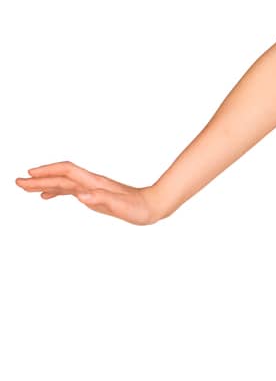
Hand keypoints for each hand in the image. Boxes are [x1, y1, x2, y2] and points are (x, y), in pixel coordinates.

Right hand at [14, 161, 162, 223]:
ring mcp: (92, 188)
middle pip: (60, 177)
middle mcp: (90, 182)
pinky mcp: (94, 195)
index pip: (66, 172)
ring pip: (63, 183)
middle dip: (39, 179)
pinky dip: (56, 191)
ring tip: (26, 188)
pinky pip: (70, 190)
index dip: (47, 172)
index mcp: (94, 183)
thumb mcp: (121, 207)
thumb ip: (102, 199)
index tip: (29, 175)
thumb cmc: (139, 208)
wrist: (153, 206)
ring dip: (44, 184)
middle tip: (17, 183)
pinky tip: (48, 196)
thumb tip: (81, 195)